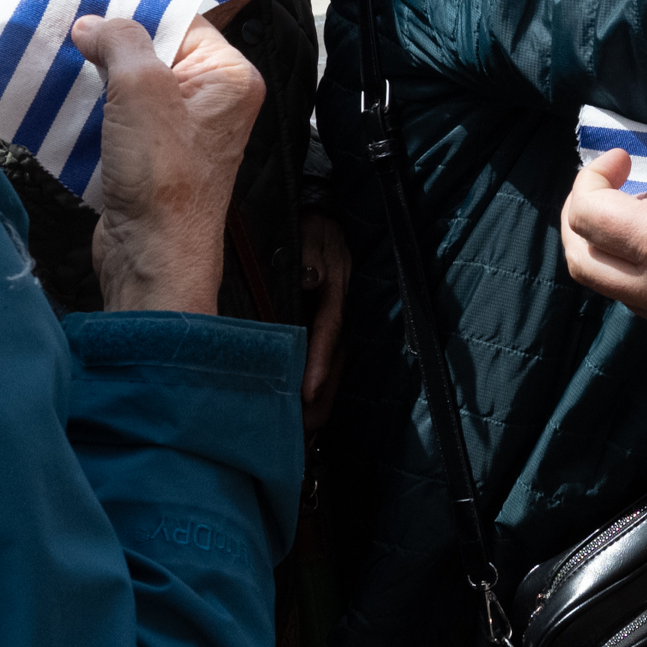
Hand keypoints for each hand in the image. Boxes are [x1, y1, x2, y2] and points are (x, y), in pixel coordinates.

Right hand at [75, 13, 263, 315]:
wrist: (152, 257)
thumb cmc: (160, 176)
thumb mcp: (140, 89)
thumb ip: (120, 41)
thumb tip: (93, 24)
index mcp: (229, 76)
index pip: (184, 20)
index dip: (136, 11)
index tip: (90, 5)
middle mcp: (215, 100)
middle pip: (158, 49)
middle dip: (113, 43)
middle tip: (71, 34)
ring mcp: (185, 130)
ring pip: (136, 82)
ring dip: (100, 75)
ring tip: (62, 62)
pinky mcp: (155, 156)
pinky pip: (125, 115)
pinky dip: (98, 106)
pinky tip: (67, 99)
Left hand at [297, 212, 350, 426]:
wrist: (320, 215)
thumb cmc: (310, 225)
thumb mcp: (311, 231)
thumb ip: (311, 252)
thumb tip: (312, 277)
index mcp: (334, 288)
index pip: (328, 331)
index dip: (319, 362)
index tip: (307, 392)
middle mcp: (339, 307)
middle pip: (336, 359)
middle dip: (324, 395)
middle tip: (307, 430)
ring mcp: (336, 316)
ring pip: (334, 363)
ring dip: (324, 397)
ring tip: (308, 431)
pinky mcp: (327, 320)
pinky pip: (328, 357)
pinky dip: (321, 384)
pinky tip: (309, 408)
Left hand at [558, 150, 646, 347]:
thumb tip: (643, 202)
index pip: (588, 215)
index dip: (591, 178)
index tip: (620, 160)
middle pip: (581, 261)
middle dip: (579, 218)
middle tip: (603, 188)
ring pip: (608, 285)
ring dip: (607, 247)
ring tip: (638, 214)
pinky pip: (640, 300)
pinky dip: (635, 269)